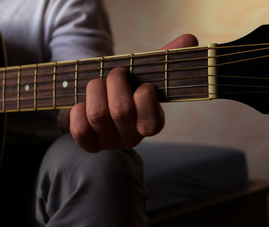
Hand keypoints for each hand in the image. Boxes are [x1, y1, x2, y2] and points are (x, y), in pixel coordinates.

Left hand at [64, 34, 197, 151]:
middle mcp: (132, 138)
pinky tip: (83, 103)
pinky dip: (78, 110)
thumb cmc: (125, 86)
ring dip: (95, 89)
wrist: (100, 99)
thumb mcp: (144, 73)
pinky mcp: (89, 145)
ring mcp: (110, 143)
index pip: (151, 123)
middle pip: (121, 111)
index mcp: (152, 124)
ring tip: (97, 83)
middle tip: (115, 73)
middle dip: (115, 82)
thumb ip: (165, 58)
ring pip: (98, 114)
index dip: (144, 96)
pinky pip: (80, 129)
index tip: (142, 84)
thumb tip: (190, 39)